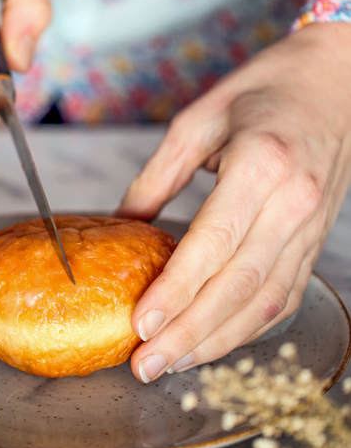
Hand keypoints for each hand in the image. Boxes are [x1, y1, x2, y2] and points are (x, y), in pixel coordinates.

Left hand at [118, 23, 350, 382]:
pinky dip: (249, 327)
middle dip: (189, 333)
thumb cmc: (266, 91)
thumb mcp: (200, 119)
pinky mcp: (316, 241)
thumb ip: (158, 175)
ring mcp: (311, 227)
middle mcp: (293, 203)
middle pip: (239, 285)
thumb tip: (119, 224)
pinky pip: (285, 295)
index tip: (140, 323)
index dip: (177, 289)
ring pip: (265, 301)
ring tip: (171, 364)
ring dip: (217, 341)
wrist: (335, 82)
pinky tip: (214, 343)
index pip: (214, 242)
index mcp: (262, 165)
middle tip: (146, 365)